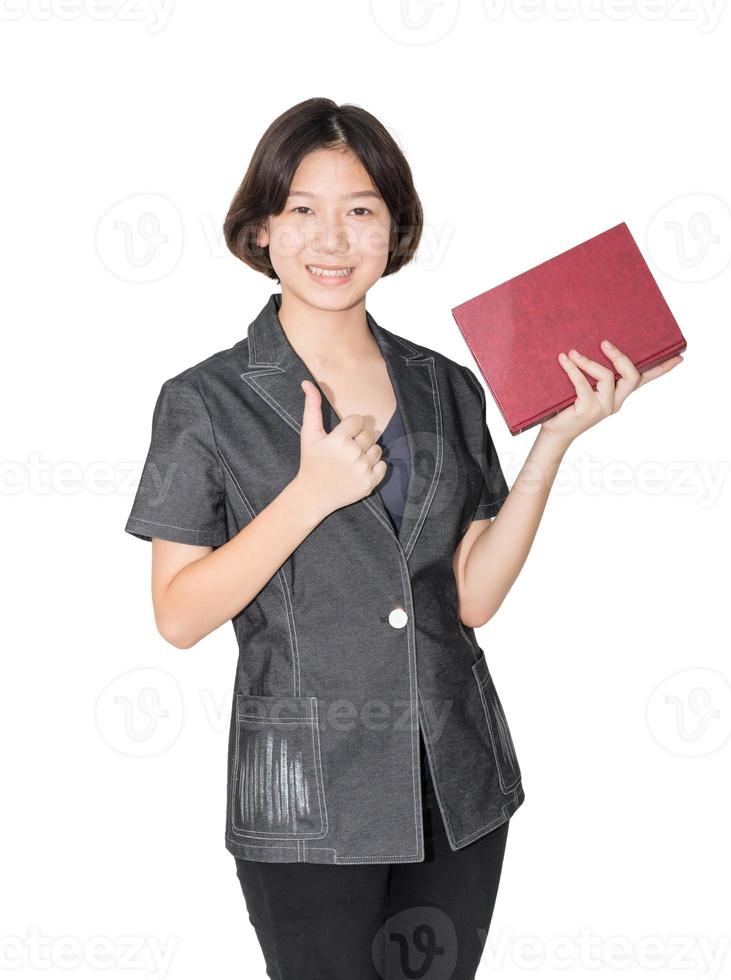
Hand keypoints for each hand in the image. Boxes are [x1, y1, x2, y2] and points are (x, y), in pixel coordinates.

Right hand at [293, 379, 386, 517]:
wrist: (314, 495)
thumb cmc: (311, 462)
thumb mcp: (309, 434)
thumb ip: (311, 407)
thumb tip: (307, 382)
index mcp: (338, 440)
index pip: (358, 420)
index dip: (350, 427)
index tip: (342, 436)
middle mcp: (352, 454)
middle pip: (369, 434)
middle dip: (359, 439)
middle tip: (346, 450)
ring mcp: (362, 470)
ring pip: (378, 449)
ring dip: (368, 452)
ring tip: (352, 460)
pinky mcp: (370, 483)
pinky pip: (383, 466)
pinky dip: (375, 467)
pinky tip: (359, 470)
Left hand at [540, 339, 683, 448]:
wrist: (555, 433)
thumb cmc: (567, 408)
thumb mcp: (583, 388)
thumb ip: (590, 373)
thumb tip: (583, 345)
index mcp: (618, 396)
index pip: (645, 380)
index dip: (662, 369)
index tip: (679, 357)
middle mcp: (615, 402)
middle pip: (632, 376)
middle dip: (621, 358)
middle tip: (605, 343)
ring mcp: (603, 407)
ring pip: (607, 378)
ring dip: (589, 362)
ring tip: (573, 352)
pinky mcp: (588, 410)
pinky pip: (583, 384)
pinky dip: (573, 370)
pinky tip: (564, 360)